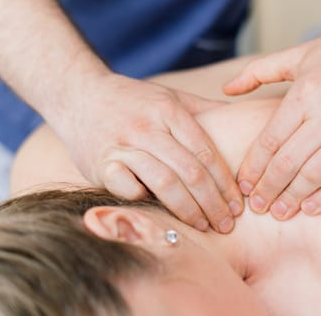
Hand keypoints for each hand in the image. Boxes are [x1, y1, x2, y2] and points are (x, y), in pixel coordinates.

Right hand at [57, 73, 242, 232]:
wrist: (80, 94)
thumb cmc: (134, 101)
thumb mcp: (171, 96)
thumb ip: (204, 110)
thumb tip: (240, 119)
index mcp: (169, 111)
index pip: (205, 153)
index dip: (225, 182)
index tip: (237, 204)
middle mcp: (147, 127)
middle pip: (190, 171)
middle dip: (213, 202)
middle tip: (227, 224)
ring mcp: (122, 145)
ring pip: (163, 182)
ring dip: (187, 209)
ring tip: (204, 226)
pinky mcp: (100, 163)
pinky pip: (126, 187)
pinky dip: (144, 201)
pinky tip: (160, 214)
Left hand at [223, 13, 320, 219]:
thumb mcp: (298, 54)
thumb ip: (258, 71)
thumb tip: (226, 89)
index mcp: (306, 93)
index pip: (270, 141)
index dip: (253, 167)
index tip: (243, 185)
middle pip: (288, 163)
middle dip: (268, 189)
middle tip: (255, 207)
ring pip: (316, 175)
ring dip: (293, 198)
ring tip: (278, 212)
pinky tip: (311, 208)